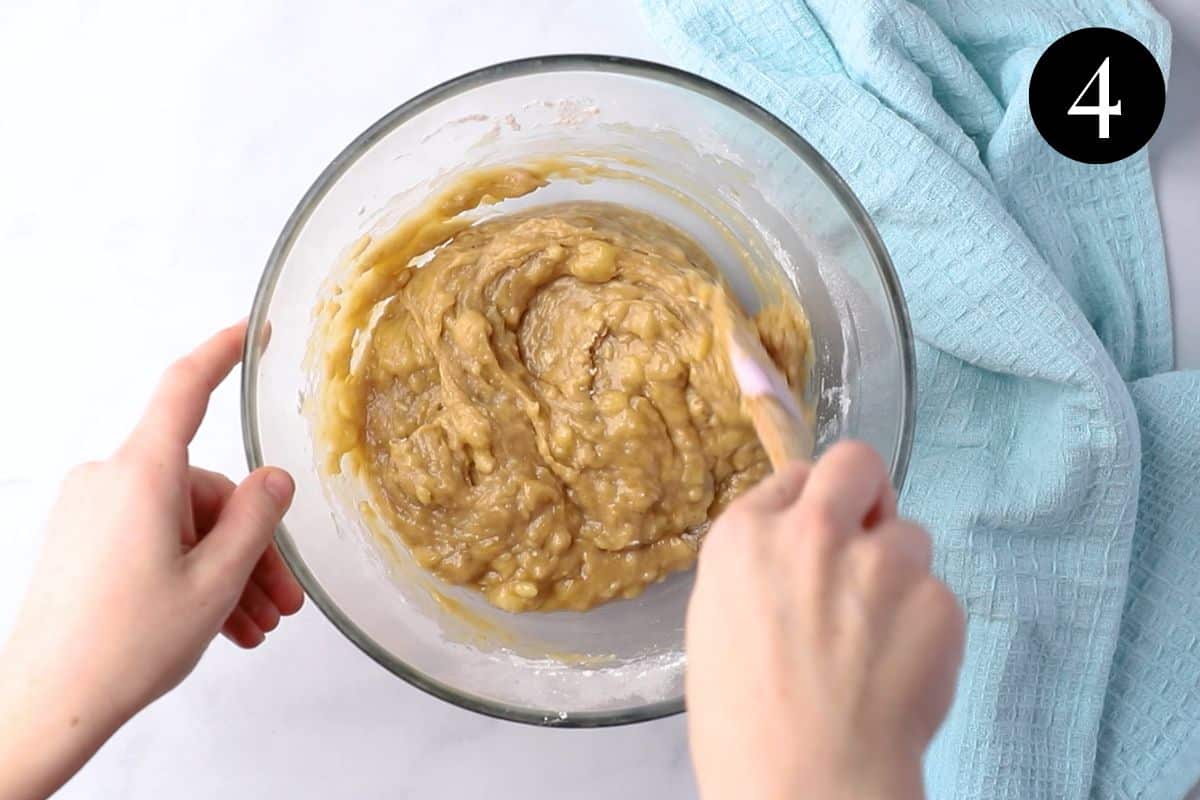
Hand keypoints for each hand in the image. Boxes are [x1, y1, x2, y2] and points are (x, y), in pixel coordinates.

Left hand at [0, 321, 303, 799]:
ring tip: (256, 626)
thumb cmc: (126, 643)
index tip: (254, 328)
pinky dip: (189, 572)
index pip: (186, 389)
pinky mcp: (82, 541)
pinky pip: (152, 539)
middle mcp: (112, 480)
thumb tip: (275, 479)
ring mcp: (92, 512)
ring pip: (184, 523)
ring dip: (226, 569)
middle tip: (283, 601)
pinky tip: (220, 622)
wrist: (48, 702)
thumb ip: (257, 519)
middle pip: (205, 489)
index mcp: (143, 474)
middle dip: (251, 543)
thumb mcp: (217, 580)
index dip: (223, 352)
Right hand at [686, 442, 964, 799]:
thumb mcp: (717, 622)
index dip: (809, 509)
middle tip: (865, 539)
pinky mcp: (938, 600)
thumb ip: (762, 566)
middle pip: (857, 463)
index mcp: (745, 535)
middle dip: (865, 491)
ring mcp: (881, 561)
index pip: (795, 477)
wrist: (806, 784)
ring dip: (899, 571)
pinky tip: (899, 669)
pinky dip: (924, 625)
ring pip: (909, 536)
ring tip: (876, 638)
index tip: (814, 538)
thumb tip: (803, 549)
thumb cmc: (743, 723)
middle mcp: (813, 531)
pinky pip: (936, 593)